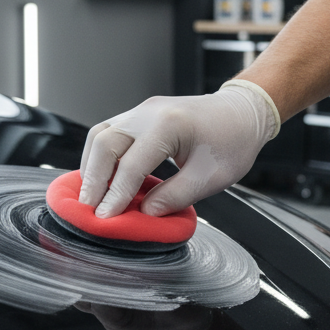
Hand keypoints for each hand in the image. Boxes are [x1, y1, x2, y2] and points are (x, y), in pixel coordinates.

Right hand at [78, 81, 279, 217]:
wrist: (242, 113)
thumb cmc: (232, 142)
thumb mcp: (211, 178)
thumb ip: (175, 196)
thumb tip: (145, 213)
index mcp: (169, 125)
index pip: (131, 165)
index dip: (116, 195)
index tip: (105, 219)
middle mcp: (148, 113)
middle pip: (104, 143)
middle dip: (93, 180)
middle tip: (87, 209)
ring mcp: (141, 111)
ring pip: (100, 134)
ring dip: (91, 166)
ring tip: (89, 195)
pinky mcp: (139, 115)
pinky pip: (109, 133)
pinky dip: (100, 156)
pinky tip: (101, 177)